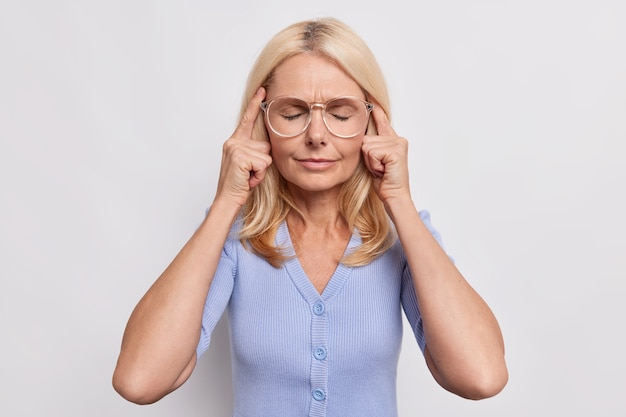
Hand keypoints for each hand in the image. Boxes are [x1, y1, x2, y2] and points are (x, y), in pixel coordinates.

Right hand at [215, 87, 271, 207]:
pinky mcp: (240, 157)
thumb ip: (255, 151)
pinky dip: (260, 175)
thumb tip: (267, 145)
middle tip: (250, 173)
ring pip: (266, 156)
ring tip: (249, 177)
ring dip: (261, 170)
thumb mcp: (248, 164)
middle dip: (263, 163)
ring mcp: (235, 148)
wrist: (227, 199)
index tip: (263, 90)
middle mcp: (233, 142)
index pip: (247, 119)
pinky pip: (264, 164)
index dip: (255, 104)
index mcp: (235, 142)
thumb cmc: (239, 184)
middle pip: (266, 146)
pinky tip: (248, 179)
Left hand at [361, 104, 410, 203]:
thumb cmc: (383, 180)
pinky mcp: (396, 151)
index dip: (374, 107)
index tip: (368, 93)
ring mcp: (398, 144)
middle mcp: (397, 139)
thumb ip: (371, 145)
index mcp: (392, 140)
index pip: (381, 119)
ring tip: (380, 170)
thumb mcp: (373, 160)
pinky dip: (373, 164)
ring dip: (369, 162)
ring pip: (367, 146)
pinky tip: (383, 171)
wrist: (394, 195)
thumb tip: (360, 136)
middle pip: (366, 138)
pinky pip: (371, 152)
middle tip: (379, 168)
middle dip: (367, 156)